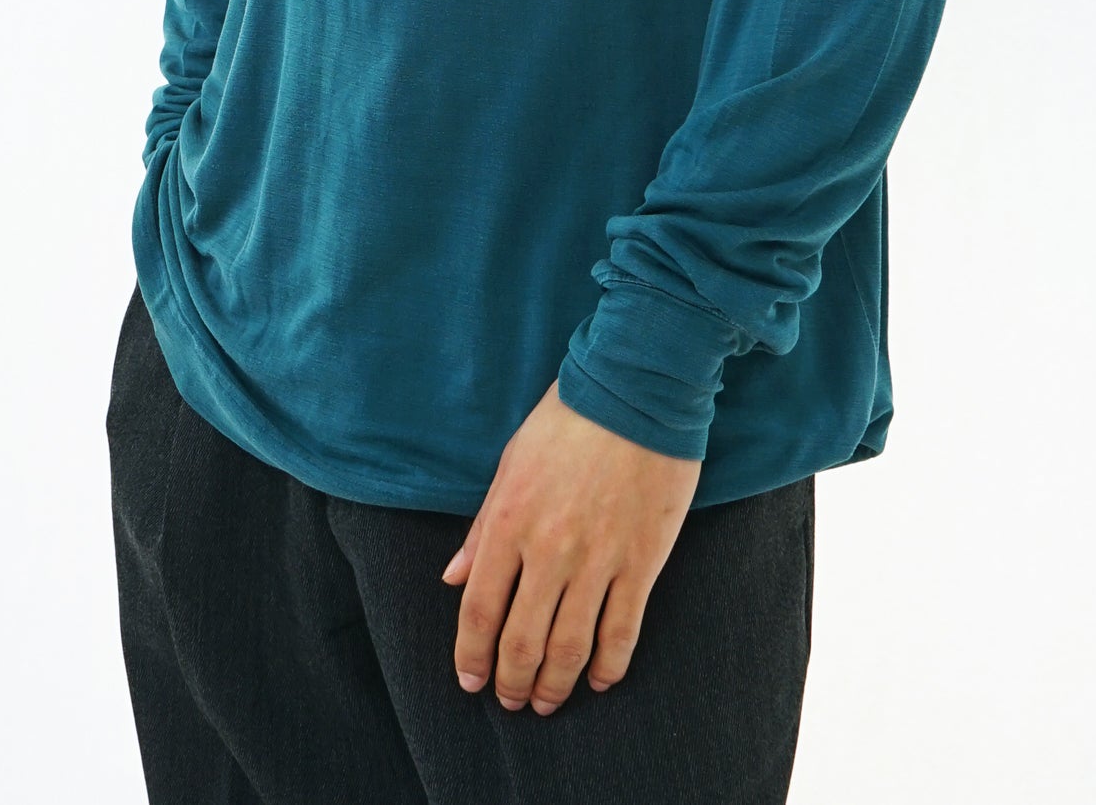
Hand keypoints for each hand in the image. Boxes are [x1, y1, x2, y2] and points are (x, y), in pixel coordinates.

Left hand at [439, 377, 700, 713]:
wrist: (637, 393)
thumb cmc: (568, 420)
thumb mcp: (511, 464)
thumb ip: (482, 528)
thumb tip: (453, 578)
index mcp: (509, 522)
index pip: (479, 609)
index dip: (471, 654)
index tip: (470, 681)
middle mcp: (549, 551)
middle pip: (523, 641)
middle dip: (512, 681)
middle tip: (511, 701)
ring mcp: (598, 561)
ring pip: (570, 648)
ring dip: (554, 686)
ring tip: (547, 703)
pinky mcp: (641, 563)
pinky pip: (621, 632)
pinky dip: (608, 667)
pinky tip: (598, 681)